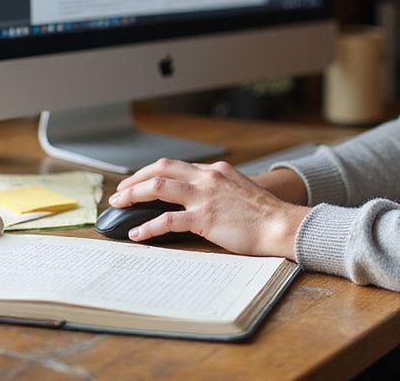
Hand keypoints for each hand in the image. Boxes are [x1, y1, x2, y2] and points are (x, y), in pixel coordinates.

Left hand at [109, 158, 309, 258]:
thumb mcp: (238, 191)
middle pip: (160, 168)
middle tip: (120, 192)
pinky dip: (147, 226)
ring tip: (118, 205)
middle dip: (135, 178)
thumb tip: (196, 201)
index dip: (151, 173)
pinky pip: (166, 220)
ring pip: (157, 186)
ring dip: (133, 195)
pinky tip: (137, 233)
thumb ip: (217, 190)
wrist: (280, 225)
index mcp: (215, 171)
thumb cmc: (264, 215)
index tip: (138, 183)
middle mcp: (207, 177)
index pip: (175, 166)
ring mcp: (204, 196)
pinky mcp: (204, 218)